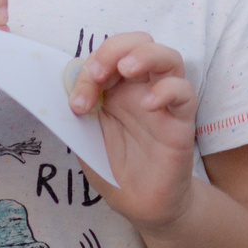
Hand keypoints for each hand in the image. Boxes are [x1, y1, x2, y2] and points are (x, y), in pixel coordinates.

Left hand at [65, 32, 198, 228]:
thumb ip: (80, 114)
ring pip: (168, 57)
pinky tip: (149, 104)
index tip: (76, 103)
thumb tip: (63, 88)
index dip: (88, 68)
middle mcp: (141, 88)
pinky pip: (184, 93)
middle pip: (139, 42)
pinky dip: (168, 90)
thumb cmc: (115, 170)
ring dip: (145, 55)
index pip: (105, 57)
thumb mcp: (87, 141)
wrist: (142, 205)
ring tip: (126, 69)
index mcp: (115, 89)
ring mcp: (164, 102)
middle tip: (98, 73)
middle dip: (115, 49)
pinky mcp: (182, 121)